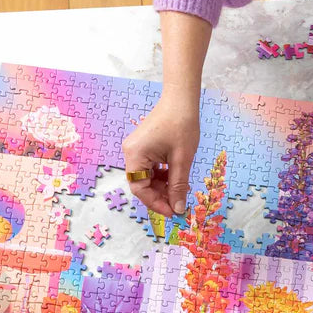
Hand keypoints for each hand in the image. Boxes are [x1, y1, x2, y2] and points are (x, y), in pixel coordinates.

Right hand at [122, 91, 199, 217]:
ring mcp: (137, 150)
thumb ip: (178, 187)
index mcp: (135, 155)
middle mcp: (131, 153)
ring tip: (180, 192)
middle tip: (178, 205)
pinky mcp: (144, 147)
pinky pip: (150, 169)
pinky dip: (162, 177)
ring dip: (162, 187)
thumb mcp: (182, 160)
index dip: (155, 203)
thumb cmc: (181, 126)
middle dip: (160, 196)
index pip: (139, 188)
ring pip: (147, 178)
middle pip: (141, 184)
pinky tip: (176, 179)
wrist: (181, 101)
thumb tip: (178, 209)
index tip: (172, 212)